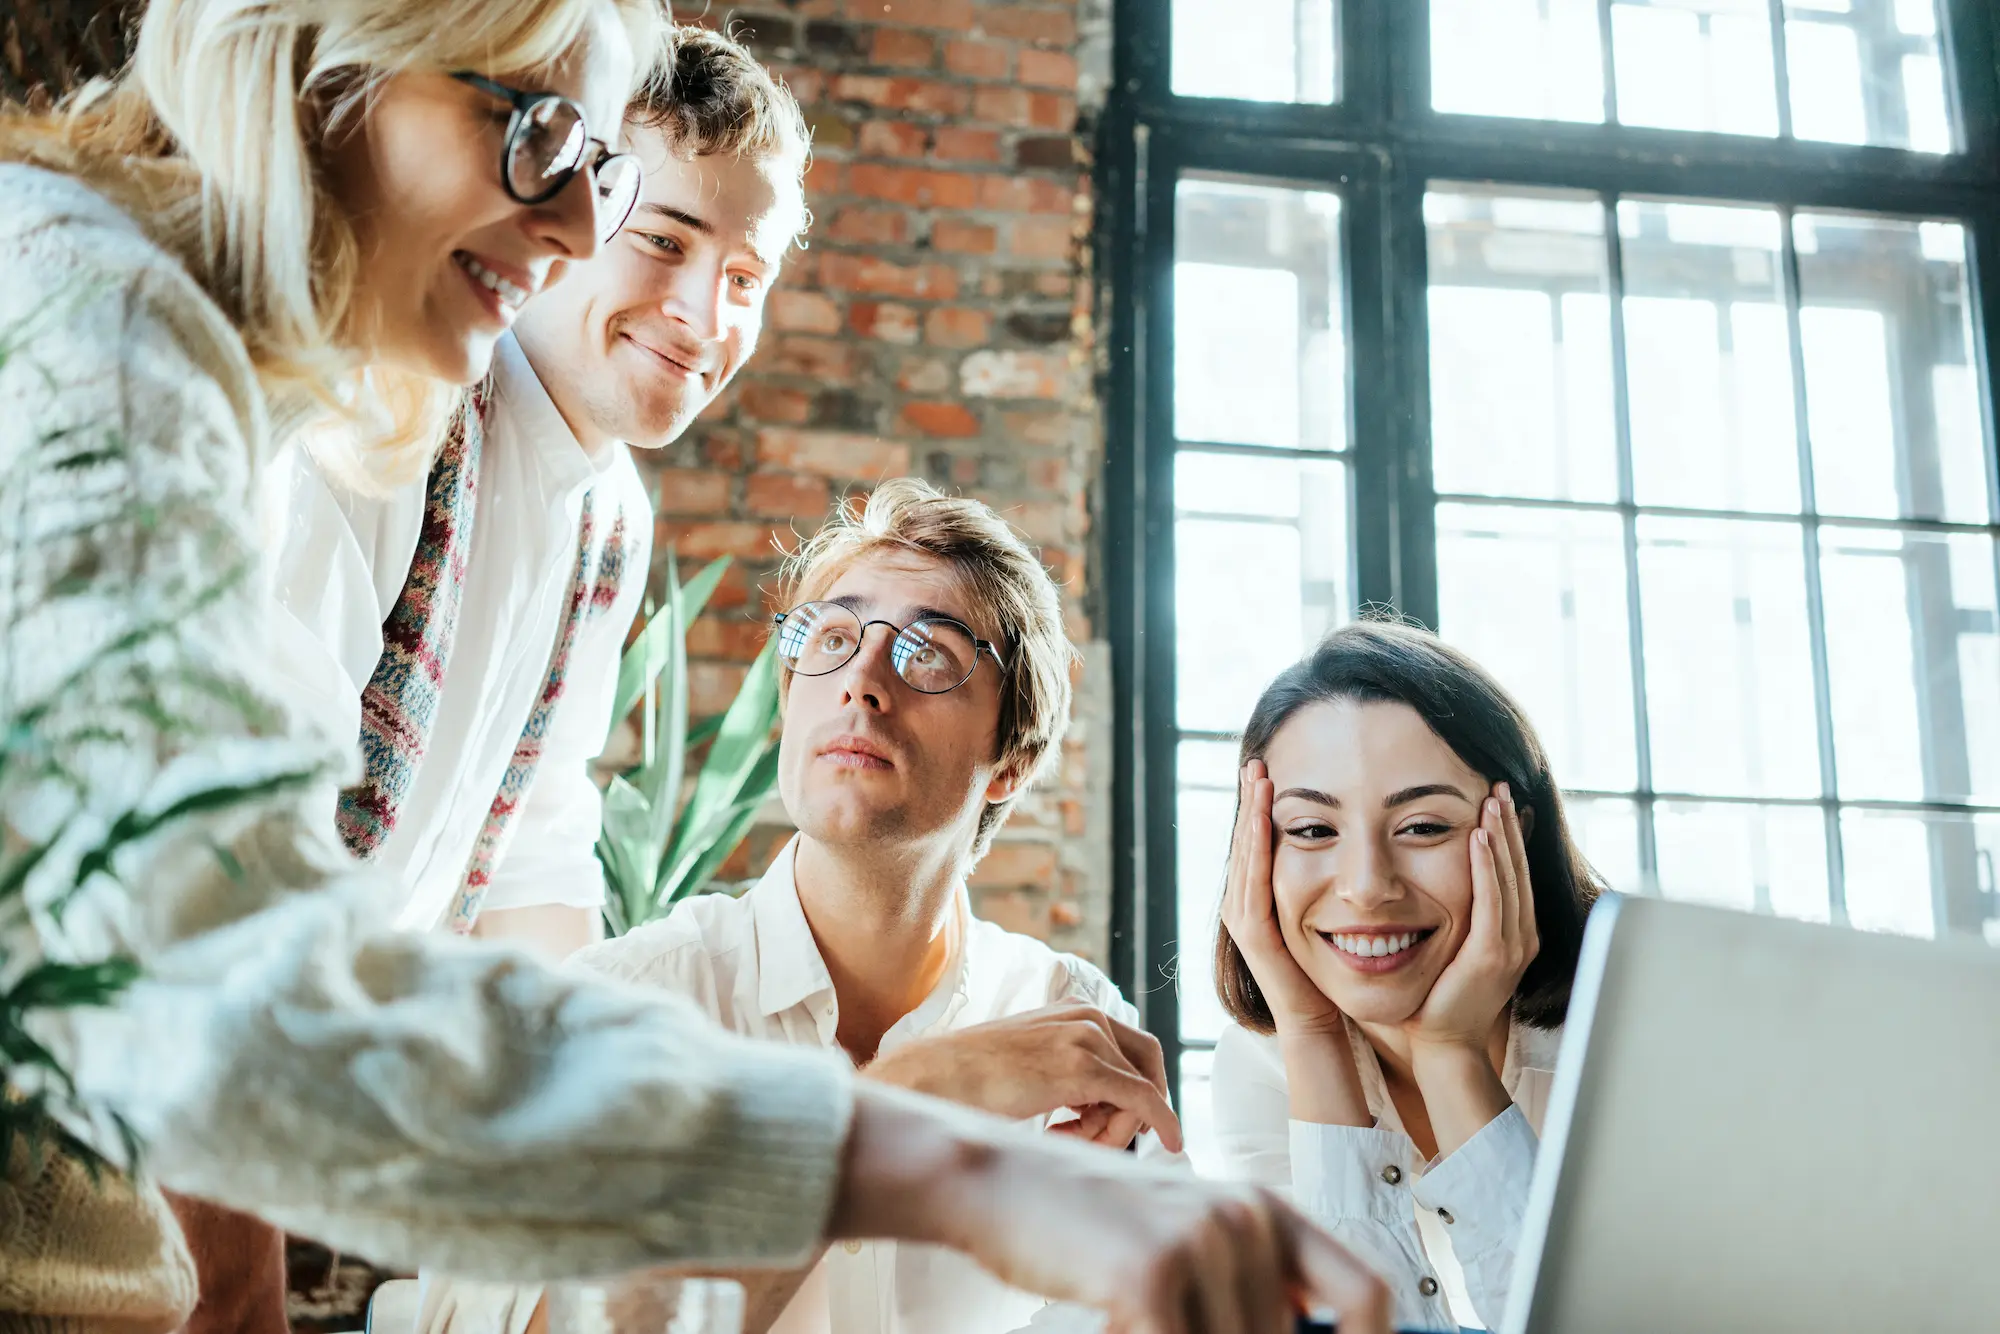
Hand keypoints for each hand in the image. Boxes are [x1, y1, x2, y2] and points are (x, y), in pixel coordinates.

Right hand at [832, 1084, 1393, 1333]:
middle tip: (1177, 1331)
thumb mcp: (1183, 1241)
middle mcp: (1248, 1217)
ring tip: (1134, 1317)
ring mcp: (1203, 1240)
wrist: (994, 1178)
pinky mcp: (1153, 1271)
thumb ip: (1249, 1285)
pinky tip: (1113, 1323)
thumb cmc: (1085, 1225)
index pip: (1370, 1295)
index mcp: (1266, 1209)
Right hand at [866, 1004, 1182, 1151]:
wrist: (935, 1079)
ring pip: (1140, 1092)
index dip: (1138, 1089)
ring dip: (1116, 1128)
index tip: (1121, 1121)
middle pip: (1145, 1067)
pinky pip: (1143, 1100)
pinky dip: (1164, 1122)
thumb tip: (1106, 1112)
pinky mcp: (1085, 1068)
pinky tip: (1172, 1142)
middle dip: (1132, 1109)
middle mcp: (1087, 1016)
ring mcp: (1087, 1038)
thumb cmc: (973, 1081)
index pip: (1134, 1050)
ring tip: (1063, 1137)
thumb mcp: (1033, 1065)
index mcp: (1075, 1010)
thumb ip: (1071, 1075)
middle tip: (1093, 1137)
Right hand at [1220, 761, 1342, 1036]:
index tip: (1269, 770)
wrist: (1320, 1019)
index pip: (1256, 842)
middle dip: (1249, 801)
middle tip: (1257, 762)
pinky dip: (1256, 849)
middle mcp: (1244, 903)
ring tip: (1257, 779)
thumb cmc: (1328, 969)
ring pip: (1244, 856)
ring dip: (1249, 816)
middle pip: (1244, 842)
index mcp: (1258, 897)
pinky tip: (1262, 821)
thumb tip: (1348, 844)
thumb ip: (1324, 884)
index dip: (1260, 807)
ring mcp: (1244, 918)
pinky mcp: (1253, 934)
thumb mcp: (1324, 914)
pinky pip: (1252, 883)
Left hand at [1405, 782, 1538, 1055]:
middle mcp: (1521, 936)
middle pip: (1518, 867)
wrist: (1445, 1044)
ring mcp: (1511, 945)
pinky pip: (1491, 899)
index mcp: (1515, 934)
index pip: (1515, 873)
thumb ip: (1462, 917)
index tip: (1499, 801)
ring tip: (1494, 798)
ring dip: (1502, 835)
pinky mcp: (1491, 954)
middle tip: (1500, 785)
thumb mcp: (1457, 948)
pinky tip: (1481, 836)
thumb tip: (1448, 886)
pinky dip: (1487, 865)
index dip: (1510, 836)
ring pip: (1510, 877)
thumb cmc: (1441, 998)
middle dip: (1510, 824)